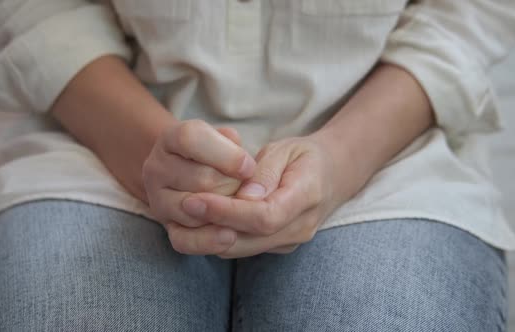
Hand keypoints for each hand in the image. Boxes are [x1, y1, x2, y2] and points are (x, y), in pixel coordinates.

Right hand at [142, 119, 255, 236]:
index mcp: (171, 138)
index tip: (249, 167)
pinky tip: (230, 235)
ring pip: (195, 209)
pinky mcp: (167, 227)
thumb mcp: (230, 141)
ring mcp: (158, 199)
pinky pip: (185, 240)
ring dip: (224, 210)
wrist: (200, 175)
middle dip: (232, 185)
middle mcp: (156, 167)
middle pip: (200, 178)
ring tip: (235, 203)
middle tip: (244, 186)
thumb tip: (249, 178)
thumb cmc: (222, 155)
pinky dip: (210, 239)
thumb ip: (238, 148)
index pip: (190, 138)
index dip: (225, 154)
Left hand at [166, 134, 369, 257]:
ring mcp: (290, 241)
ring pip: (243, 249)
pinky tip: (201, 220)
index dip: (227, 212)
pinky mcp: (278, 246)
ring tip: (185, 214)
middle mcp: (300, 227)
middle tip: (182, 206)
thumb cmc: (305, 157)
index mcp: (307, 196)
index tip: (196, 199)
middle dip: (211, 226)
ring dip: (210, 235)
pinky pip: (244, 247)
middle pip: (250, 239)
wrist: (332, 175)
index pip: (264, 216)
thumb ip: (265, 173)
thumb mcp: (287, 149)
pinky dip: (219, 237)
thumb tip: (244, 197)